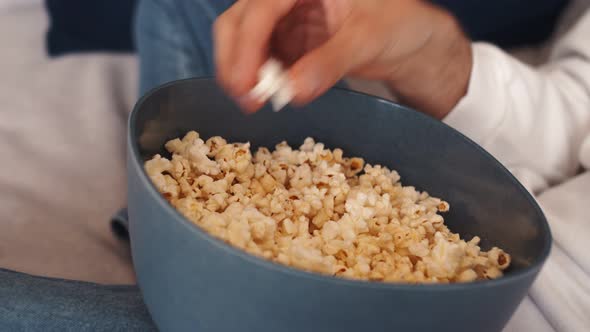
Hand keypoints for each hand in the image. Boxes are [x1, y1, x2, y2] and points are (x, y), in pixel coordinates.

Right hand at [214, 0, 471, 118]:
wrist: (410, 40)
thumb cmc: (398, 24)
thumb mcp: (368, 40)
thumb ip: (331, 63)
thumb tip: (292, 93)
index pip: (262, 6)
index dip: (247, 44)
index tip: (245, 83)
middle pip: (239, 20)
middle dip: (234, 60)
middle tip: (244, 99)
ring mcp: (284, 18)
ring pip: (242, 40)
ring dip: (241, 72)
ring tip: (254, 103)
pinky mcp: (287, 41)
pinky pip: (259, 58)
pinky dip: (257, 78)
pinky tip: (264, 96)